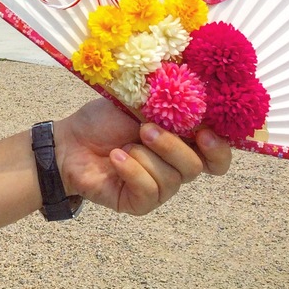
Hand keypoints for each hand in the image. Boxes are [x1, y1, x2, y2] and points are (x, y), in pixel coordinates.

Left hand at [54, 98, 230, 215]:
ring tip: (123, 145)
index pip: (216, 154)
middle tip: (145, 129)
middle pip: (196, 166)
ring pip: (173, 179)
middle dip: (171, 146)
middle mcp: (174, 165)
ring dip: (145, 157)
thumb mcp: (135, 101)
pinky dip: (131, 171)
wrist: (69, 141)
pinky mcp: (140, 202)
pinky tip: (115, 158)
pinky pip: (149, 191)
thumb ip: (165, 100)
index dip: (219, 148)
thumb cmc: (102, 119)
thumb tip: (194, 86)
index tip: (206, 134)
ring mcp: (158, 186)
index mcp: (179, 139)